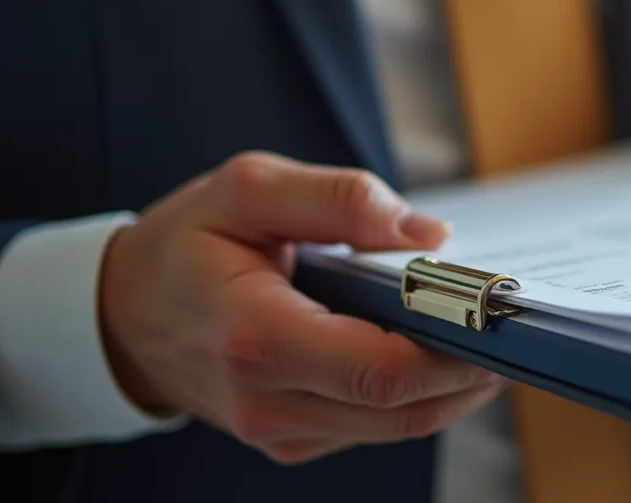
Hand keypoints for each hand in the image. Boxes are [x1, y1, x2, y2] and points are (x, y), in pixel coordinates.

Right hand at [99, 151, 504, 464]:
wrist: (122, 314)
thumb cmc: (186, 244)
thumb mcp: (250, 188)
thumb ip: (340, 199)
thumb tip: (427, 233)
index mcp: (255, 338)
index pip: (379, 369)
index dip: (451, 350)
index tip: (494, 315)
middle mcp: (266, 401)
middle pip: (401, 406)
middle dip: (467, 368)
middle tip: (508, 325)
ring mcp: (278, 431)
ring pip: (397, 426)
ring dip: (451, 385)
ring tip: (484, 335)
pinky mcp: (291, 441)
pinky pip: (373, 426)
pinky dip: (415, 393)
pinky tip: (432, 350)